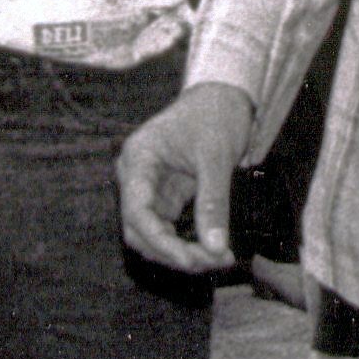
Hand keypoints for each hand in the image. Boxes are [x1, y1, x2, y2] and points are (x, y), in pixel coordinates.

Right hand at [116, 82, 253, 274]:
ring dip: (181, 253)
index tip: (191, 260)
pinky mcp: (165, 198)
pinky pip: (167, 231)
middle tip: (216, 261)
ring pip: (152, 236)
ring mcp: (149, 189)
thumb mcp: (217, 157)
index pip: (137, 211)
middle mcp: (136, 177)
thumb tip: (216, 248)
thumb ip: (213, 202)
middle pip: (140, 231)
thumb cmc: (215, 116)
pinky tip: (214, 251)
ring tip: (220, 258)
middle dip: (174, 252)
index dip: (160, 242)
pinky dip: (187, 244)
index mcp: (138, 159)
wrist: (223, 97)